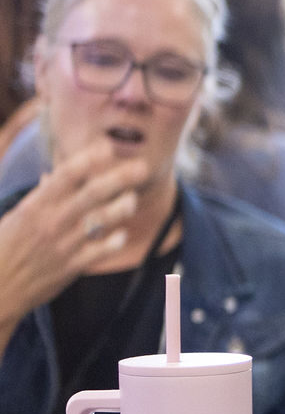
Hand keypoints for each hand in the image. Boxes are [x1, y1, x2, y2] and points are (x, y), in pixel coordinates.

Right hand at [0, 145, 153, 326]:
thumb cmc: (4, 248)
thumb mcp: (16, 218)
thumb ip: (40, 197)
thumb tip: (53, 177)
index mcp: (35, 206)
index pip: (66, 175)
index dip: (88, 158)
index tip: (107, 146)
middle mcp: (52, 222)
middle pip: (92, 194)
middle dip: (119, 178)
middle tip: (141, 167)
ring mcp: (64, 244)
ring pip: (100, 220)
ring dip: (121, 207)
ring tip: (132, 199)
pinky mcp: (72, 267)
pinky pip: (99, 251)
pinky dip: (113, 241)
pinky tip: (121, 234)